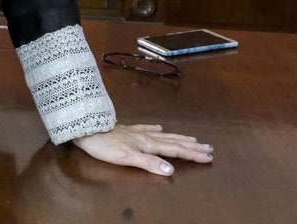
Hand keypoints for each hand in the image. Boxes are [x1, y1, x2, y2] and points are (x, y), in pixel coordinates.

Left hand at [72, 123, 212, 175]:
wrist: (87, 130)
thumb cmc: (105, 146)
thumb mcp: (127, 157)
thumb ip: (149, 163)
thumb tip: (171, 170)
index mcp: (148, 144)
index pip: (175, 150)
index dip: (192, 154)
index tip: (208, 156)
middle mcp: (145, 136)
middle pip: (173, 141)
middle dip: (191, 146)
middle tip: (209, 148)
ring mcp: (136, 132)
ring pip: (163, 135)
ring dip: (179, 137)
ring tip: (192, 138)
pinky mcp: (127, 130)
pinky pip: (146, 128)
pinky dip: (156, 129)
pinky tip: (160, 127)